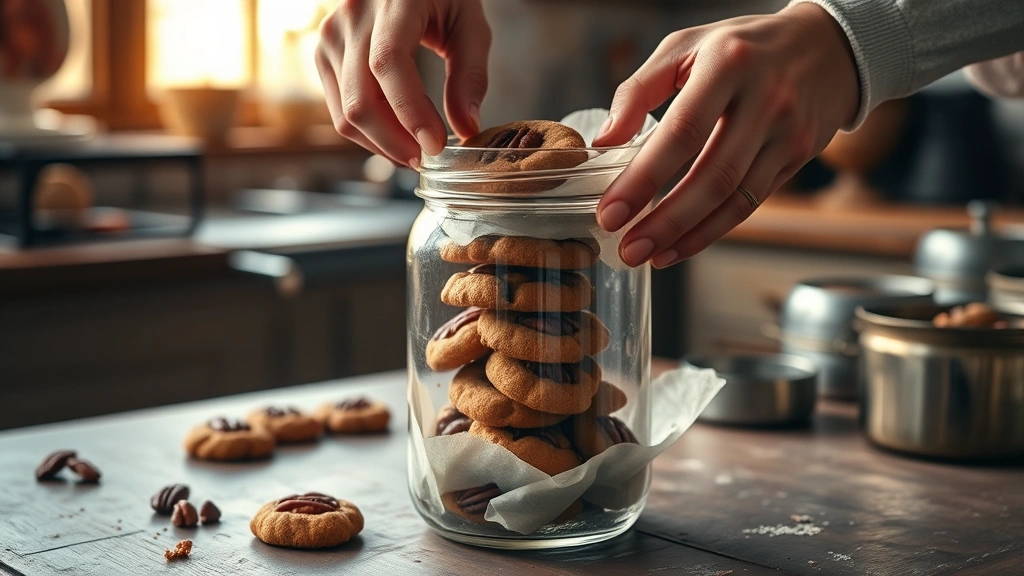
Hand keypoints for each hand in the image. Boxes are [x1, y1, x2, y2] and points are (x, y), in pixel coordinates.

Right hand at [316, 0, 490, 165]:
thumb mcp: (470, 25)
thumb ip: (471, 76)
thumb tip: (466, 128)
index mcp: (392, 2)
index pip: (389, 64)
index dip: (410, 112)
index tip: (434, 145)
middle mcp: (351, 18)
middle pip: (360, 101)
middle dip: (395, 142)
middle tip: (427, 157)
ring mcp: (331, 37)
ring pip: (345, 114)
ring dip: (381, 144)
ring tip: (414, 150)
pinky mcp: (324, 55)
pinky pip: (339, 110)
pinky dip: (368, 132)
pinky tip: (395, 135)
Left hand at [592, 3, 858, 267]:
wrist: (826, 45)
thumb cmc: (741, 46)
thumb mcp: (684, 46)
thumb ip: (639, 90)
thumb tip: (604, 141)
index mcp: (727, 64)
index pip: (682, 132)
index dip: (644, 178)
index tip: (612, 211)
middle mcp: (765, 99)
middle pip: (713, 175)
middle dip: (666, 221)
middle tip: (629, 249)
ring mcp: (787, 132)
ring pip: (735, 198)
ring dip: (688, 234)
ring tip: (648, 255)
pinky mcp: (798, 156)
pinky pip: (751, 203)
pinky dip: (713, 230)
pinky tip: (680, 245)